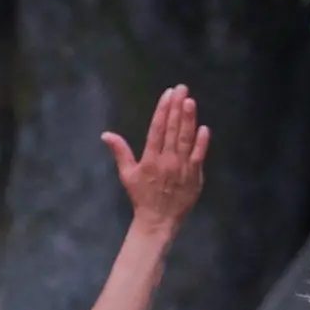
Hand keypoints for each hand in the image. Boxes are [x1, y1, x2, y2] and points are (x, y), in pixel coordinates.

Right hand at [102, 85, 209, 231]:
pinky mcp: (194, 177)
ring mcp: (182, 169)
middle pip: (173, 129)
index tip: (168, 93)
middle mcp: (166, 161)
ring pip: (186, 139)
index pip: (157, 128)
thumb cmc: (142, 197)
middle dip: (177, 107)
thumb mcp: (127, 175)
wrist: (159, 221)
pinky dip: (202, 143)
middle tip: (182, 88)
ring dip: (189, 119)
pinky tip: (203, 128)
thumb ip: (120, 152)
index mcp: (150, 159)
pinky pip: (199, 157)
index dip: (163, 109)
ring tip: (190, 101)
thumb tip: (106, 134)